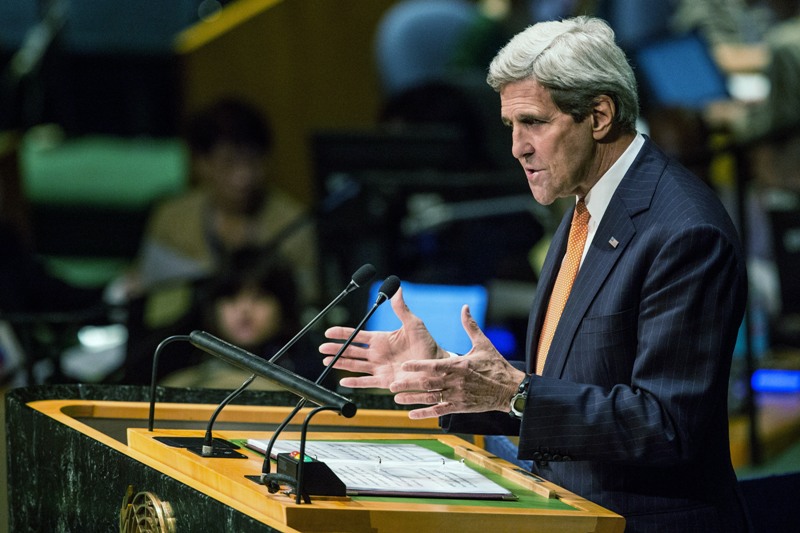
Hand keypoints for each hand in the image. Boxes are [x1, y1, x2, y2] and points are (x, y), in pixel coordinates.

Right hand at [319, 287, 447, 389]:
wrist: (436, 365)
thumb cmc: (426, 343)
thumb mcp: (414, 324)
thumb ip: (402, 309)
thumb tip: (397, 289)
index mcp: (381, 339)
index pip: (357, 335)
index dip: (343, 334)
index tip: (328, 332)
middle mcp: (377, 354)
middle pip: (351, 351)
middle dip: (336, 349)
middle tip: (322, 348)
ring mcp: (380, 368)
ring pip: (355, 365)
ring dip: (340, 364)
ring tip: (326, 362)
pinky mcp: (385, 381)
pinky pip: (367, 382)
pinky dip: (355, 383)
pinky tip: (343, 382)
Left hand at [389, 304, 524, 418]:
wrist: (510, 389)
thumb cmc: (496, 366)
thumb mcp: (483, 344)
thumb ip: (470, 326)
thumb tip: (464, 307)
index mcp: (459, 365)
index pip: (434, 365)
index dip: (417, 366)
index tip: (403, 366)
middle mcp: (456, 381)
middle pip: (428, 383)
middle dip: (409, 384)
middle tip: (392, 385)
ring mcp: (457, 395)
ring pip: (431, 398)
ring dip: (413, 399)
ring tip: (397, 399)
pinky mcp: (460, 407)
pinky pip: (440, 411)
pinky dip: (425, 413)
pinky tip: (412, 414)